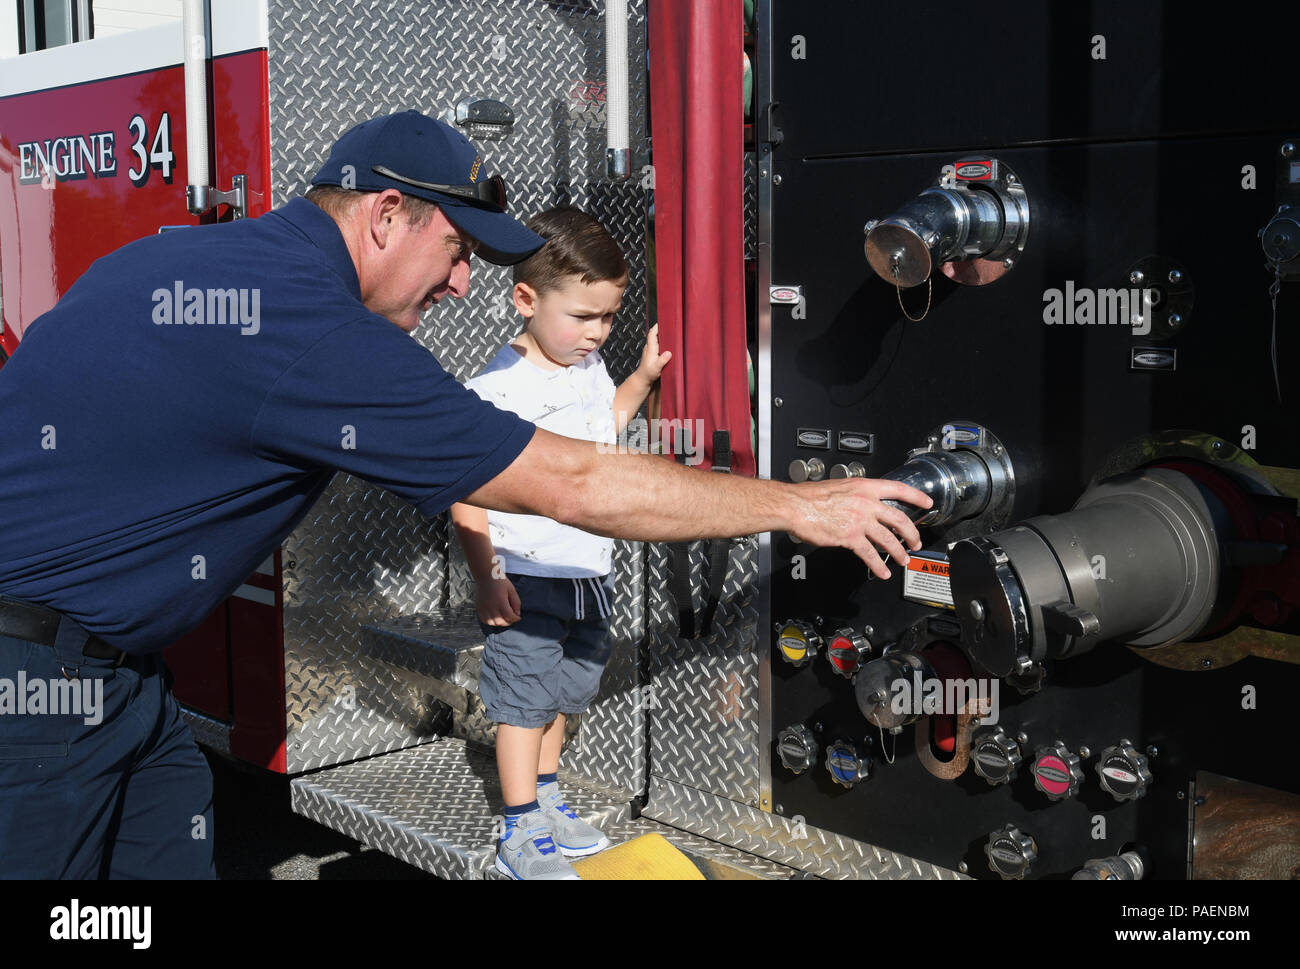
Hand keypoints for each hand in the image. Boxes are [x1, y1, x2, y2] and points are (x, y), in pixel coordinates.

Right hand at [476, 577, 521, 625]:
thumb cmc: (500, 581)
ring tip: (504, 619)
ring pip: (492, 623)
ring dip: (499, 623)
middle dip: (508, 622)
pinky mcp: (479, 608)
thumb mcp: (512, 590)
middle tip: (512, 618)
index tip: (518, 617)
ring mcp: (484, 608)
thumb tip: (517, 614)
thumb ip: (516, 603)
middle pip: (500, 621)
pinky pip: (484, 620)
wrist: (485, 576)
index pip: (509, 616)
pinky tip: (495, 618)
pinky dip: (490, 622)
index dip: (515, 619)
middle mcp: (491, 607)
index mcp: (501, 601)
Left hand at [635, 324, 671, 382]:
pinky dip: (662, 342)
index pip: (652, 334)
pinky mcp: (652, 354)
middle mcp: (650, 348)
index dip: (657, 327)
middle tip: (670, 325)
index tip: (663, 321)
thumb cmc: (648, 374)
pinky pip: (657, 345)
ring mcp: (650, 350)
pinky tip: (668, 344)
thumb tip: (669, 353)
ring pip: (656, 340)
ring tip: (671, 333)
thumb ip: (662, 360)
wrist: (642, 379)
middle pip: (655, 335)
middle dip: (661, 329)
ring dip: (662, 336)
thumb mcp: (656, 368)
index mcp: (650, 349)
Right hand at [786, 478, 932, 579]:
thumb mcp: (839, 487)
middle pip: (900, 519)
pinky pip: (870, 554)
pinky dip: (878, 565)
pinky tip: (882, 572)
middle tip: (915, 542)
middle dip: (912, 534)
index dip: (916, 496)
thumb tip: (860, 504)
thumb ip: (854, 496)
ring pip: (889, 539)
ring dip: (899, 552)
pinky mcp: (851, 537)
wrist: (796, 506)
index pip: (898, 489)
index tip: (927, 502)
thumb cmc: (810, 497)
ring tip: (903, 560)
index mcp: (865, 488)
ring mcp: (860, 521)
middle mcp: (866, 503)